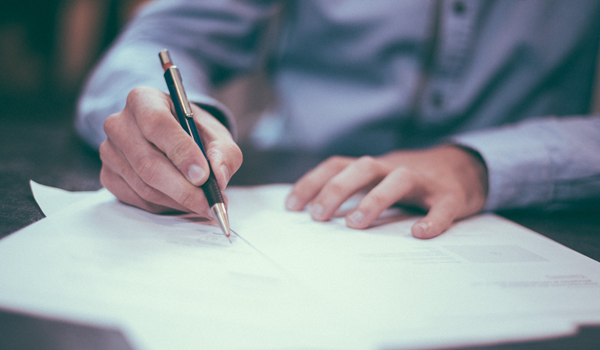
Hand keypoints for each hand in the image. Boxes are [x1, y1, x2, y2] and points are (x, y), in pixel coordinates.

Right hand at [99, 86, 241, 214]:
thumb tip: (218, 177)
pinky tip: (183, 202)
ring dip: (178, 201)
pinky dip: (165, 206)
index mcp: (144, 100)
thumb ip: (224, 153)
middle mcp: (119, 123)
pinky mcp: (108, 176)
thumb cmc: (194, 133)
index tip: (203, 176)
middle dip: (183, 189)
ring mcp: (110, 151)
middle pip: (148, 163)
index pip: (157, 124)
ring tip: (204, 204)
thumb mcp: (217, 135)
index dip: (181, 152)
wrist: (174, 138)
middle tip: (209, 203)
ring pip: (144, 186)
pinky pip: (138, 199)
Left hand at [285, 145, 487, 238]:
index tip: (291, 206)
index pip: (337, 165)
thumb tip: (314, 214)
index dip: (312, 182)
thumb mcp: (379, 179)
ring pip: (398, 180)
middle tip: (318, 217)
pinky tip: (420, 233)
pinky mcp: (451, 196)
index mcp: (374, 167)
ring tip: (355, 224)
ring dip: (374, 199)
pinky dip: (432, 219)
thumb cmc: (412, 180)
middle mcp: (395, 168)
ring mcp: (424, 181)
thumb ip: (354, 190)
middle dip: (337, 189)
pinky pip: (442, 207)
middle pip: (363, 168)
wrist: (466, 167)